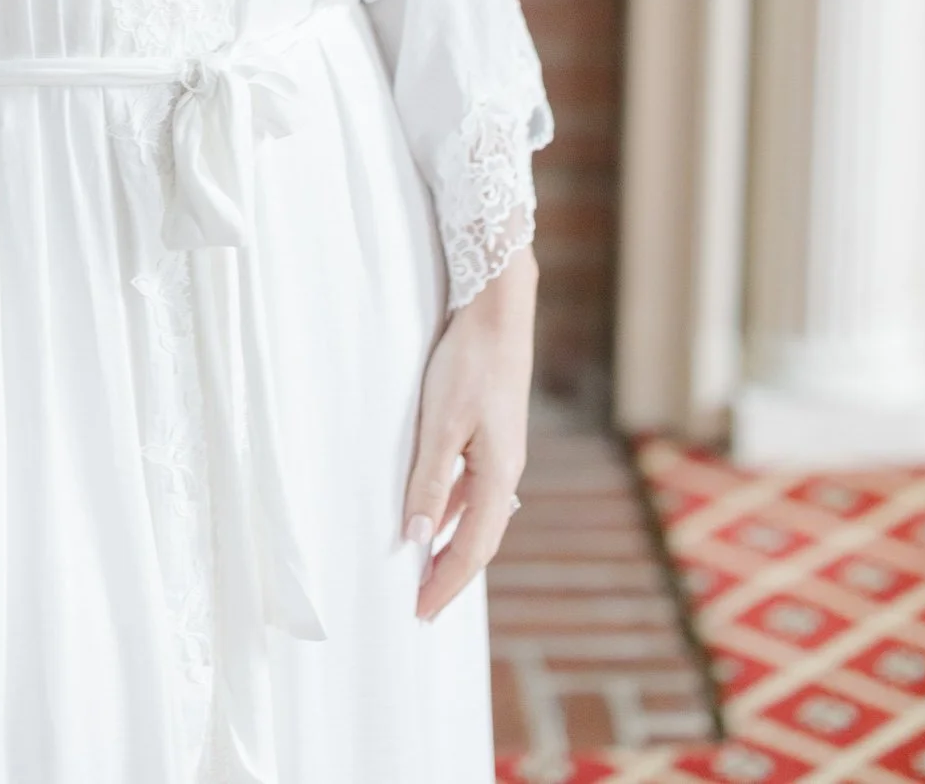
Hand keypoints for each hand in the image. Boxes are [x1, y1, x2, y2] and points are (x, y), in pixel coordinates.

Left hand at [401, 244, 535, 620]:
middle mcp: (507, 471)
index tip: (421, 613)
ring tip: (425, 570)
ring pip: (478, 515)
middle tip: (422, 606)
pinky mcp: (494, 434)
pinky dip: (454, 511)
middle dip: (451, 574)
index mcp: (499, 476)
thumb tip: (417, 537)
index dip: (446, 584)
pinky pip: (474, 489)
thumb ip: (429, 481)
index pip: (473, 549)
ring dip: (453, 544)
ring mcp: (503, 453)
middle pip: (481, 540)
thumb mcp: (440, 423)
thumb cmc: (469, 363)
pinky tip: (435, 514)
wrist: (498, 311)